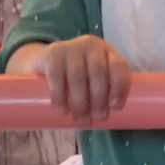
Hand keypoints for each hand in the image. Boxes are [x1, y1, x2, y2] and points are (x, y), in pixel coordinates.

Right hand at [12, 35, 130, 123]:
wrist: (45, 60)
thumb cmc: (77, 75)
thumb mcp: (93, 77)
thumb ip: (103, 91)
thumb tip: (108, 119)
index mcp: (106, 51)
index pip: (118, 65)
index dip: (119, 86)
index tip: (115, 107)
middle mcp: (90, 45)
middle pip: (98, 71)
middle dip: (99, 98)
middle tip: (97, 118)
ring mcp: (70, 47)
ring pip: (78, 74)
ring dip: (80, 101)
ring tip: (80, 119)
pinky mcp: (51, 54)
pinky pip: (56, 75)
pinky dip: (60, 95)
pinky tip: (63, 110)